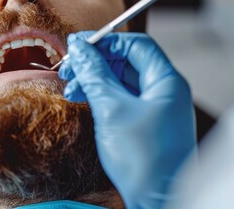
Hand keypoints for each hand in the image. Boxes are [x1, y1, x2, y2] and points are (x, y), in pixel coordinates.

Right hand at [59, 32, 195, 207]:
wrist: (157, 200)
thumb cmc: (143, 159)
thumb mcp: (112, 110)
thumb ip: (94, 75)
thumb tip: (79, 48)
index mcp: (165, 81)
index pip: (135, 45)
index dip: (105, 41)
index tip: (77, 45)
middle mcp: (162, 91)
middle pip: (125, 62)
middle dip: (95, 63)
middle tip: (68, 70)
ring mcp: (153, 107)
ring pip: (119, 81)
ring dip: (93, 81)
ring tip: (71, 89)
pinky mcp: (142, 121)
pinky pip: (119, 99)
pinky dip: (100, 97)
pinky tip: (82, 100)